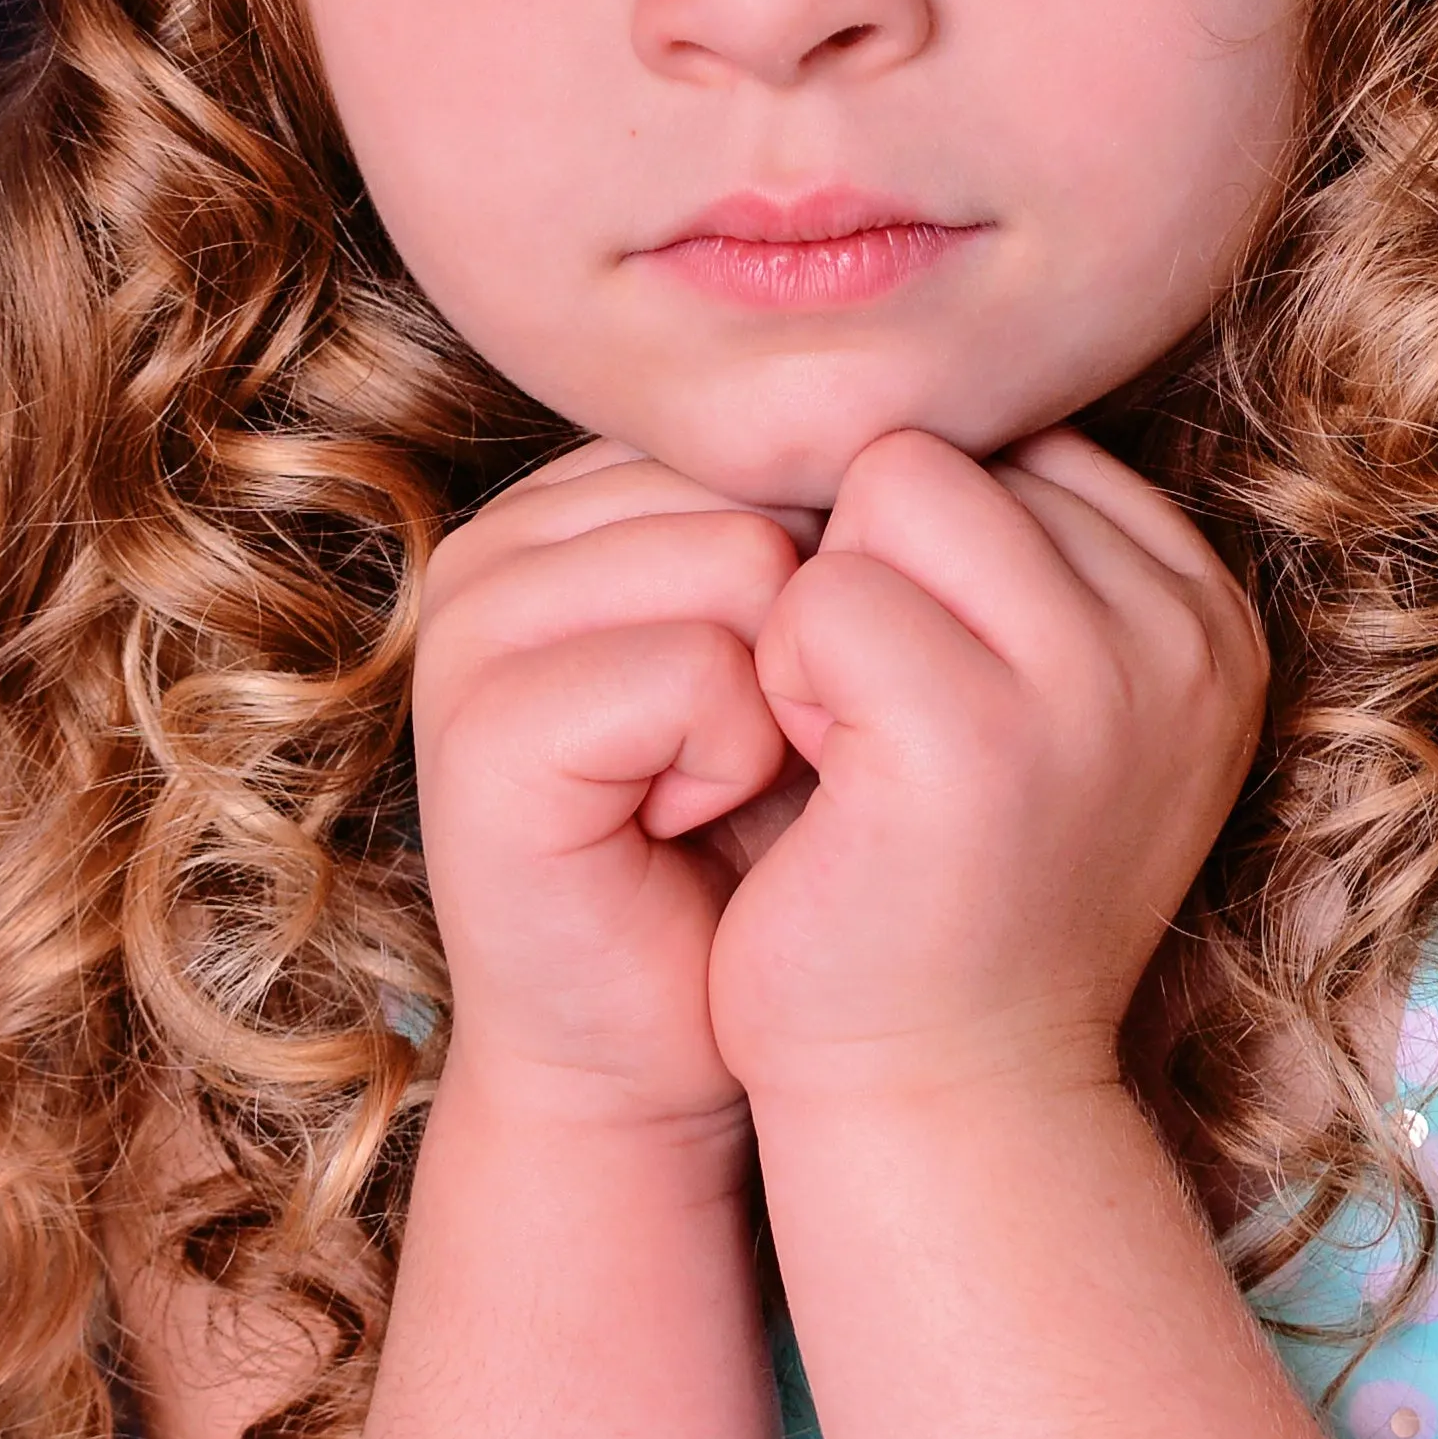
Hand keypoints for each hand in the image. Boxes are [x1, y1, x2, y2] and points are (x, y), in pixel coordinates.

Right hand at [405, 440, 813, 1139]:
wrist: (675, 1039)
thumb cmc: (767, 837)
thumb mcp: (815, 644)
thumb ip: (837, 512)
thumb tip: (960, 399)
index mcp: (589, 490)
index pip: (779, 428)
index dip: (847, 566)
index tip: (803, 685)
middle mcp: (513, 531)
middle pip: (768, 483)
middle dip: (816, 628)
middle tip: (761, 747)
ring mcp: (477, 620)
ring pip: (742, 558)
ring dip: (784, 696)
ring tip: (720, 779)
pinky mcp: (481, 722)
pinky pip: (693, 671)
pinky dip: (731, 759)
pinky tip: (682, 819)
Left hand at [709, 427, 1267, 1117]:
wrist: (942, 1098)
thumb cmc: (951, 890)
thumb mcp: (1043, 700)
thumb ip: (1026, 560)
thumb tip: (912, 392)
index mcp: (1210, 616)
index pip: (1022, 449)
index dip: (932, 558)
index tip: (940, 702)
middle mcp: (1183, 636)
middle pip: (948, 455)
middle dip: (877, 571)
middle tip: (885, 732)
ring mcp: (1097, 683)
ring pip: (885, 498)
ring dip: (826, 616)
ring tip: (856, 748)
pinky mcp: (979, 738)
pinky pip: (822, 599)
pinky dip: (784, 683)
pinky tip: (825, 790)